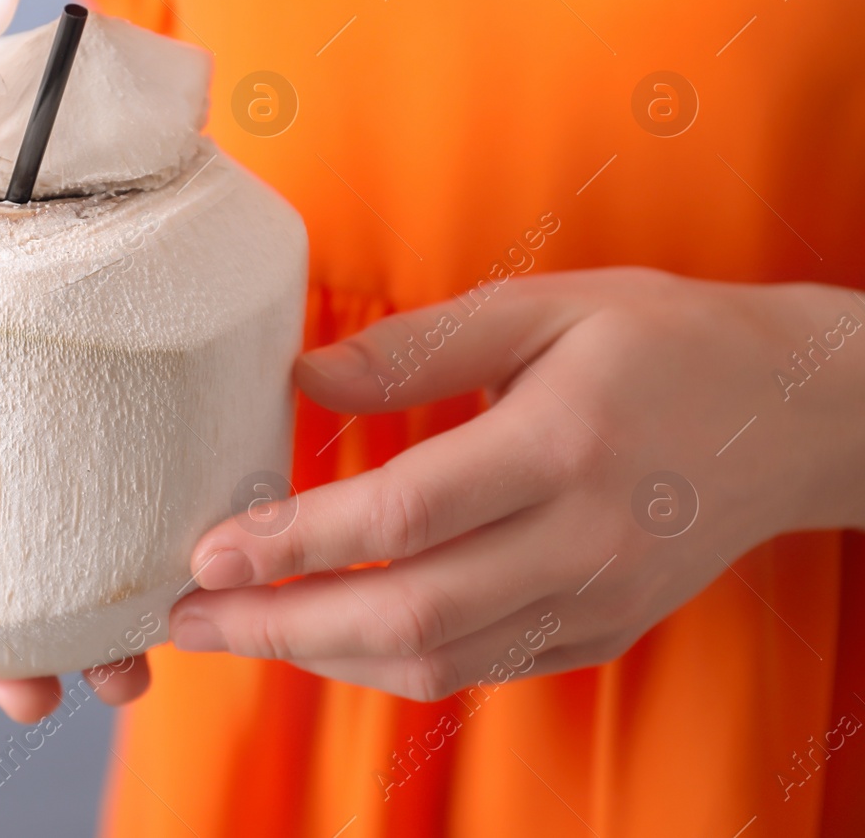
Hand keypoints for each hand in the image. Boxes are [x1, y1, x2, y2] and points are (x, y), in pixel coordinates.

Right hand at [0, 332, 150, 720]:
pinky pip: (157, 533)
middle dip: (7, 662)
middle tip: (30, 700)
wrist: (48, 180)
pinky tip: (181, 605)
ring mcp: (70, 474)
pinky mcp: (152, 446)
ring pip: (79, 588)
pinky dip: (165, 582)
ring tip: (124, 681)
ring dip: (97, 649)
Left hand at [169, 268, 864, 699]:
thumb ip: (417, 347)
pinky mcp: (600, 632)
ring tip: (234, 632)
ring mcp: (597, 602)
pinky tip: (325, 637)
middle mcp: (583, 542)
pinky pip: (478, 670)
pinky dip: (389, 663)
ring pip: (439, 663)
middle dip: (281, 627)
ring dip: (321, 657)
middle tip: (186, 619)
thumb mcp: (544, 307)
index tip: (208, 551)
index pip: (405, 516)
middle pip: (411, 615)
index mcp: (564, 445)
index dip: (296, 542)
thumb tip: (303, 379)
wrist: (792, 416)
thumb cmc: (660, 341)